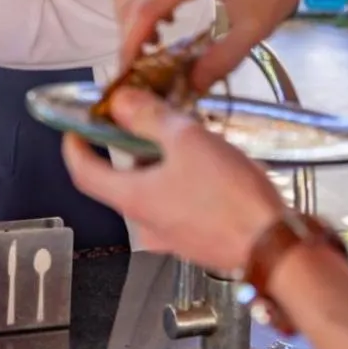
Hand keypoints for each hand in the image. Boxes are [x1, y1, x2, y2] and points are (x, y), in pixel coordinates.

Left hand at [62, 88, 284, 272]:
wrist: (274, 246)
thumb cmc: (229, 195)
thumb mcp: (186, 141)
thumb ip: (149, 117)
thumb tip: (119, 102)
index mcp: (133, 199)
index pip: (84, 174)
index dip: (74, 149)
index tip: (73, 130)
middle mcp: (146, 224)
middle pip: (121, 181)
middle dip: (131, 150)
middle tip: (147, 121)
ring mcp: (172, 237)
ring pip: (153, 192)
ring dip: (161, 165)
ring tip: (188, 139)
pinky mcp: (197, 242)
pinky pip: (178, 206)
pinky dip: (183, 184)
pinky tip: (210, 168)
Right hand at [114, 0, 331, 91]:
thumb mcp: (255, 26)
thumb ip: (222, 58)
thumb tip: (192, 87)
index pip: (143, 10)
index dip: (130, 44)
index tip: (128, 72)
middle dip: (128, 34)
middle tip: (140, 65)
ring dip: (132, 15)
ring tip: (152, 44)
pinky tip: (168, 18)